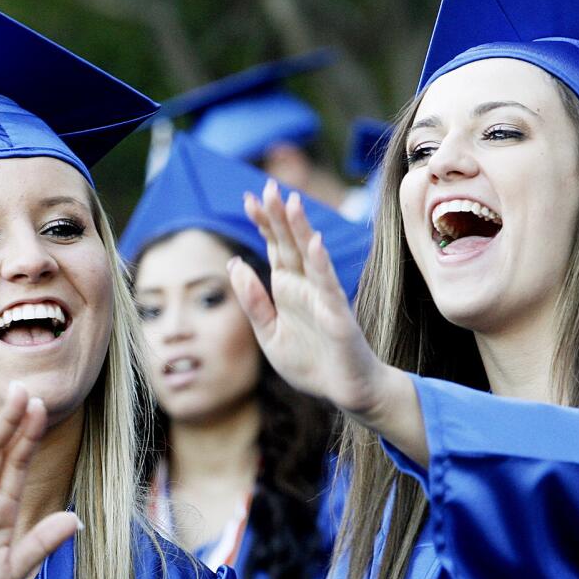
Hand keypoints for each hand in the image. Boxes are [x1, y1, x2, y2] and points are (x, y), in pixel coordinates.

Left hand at [234, 179, 387, 416]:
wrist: (345, 391)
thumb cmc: (312, 363)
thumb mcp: (269, 335)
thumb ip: (252, 302)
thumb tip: (233, 264)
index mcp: (288, 289)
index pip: (274, 248)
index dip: (263, 224)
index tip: (248, 198)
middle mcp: (306, 287)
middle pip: (290, 245)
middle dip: (279, 217)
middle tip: (268, 187)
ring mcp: (324, 298)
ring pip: (310, 258)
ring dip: (301, 230)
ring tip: (292, 204)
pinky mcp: (338, 316)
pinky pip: (329, 287)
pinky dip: (321, 265)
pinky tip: (314, 244)